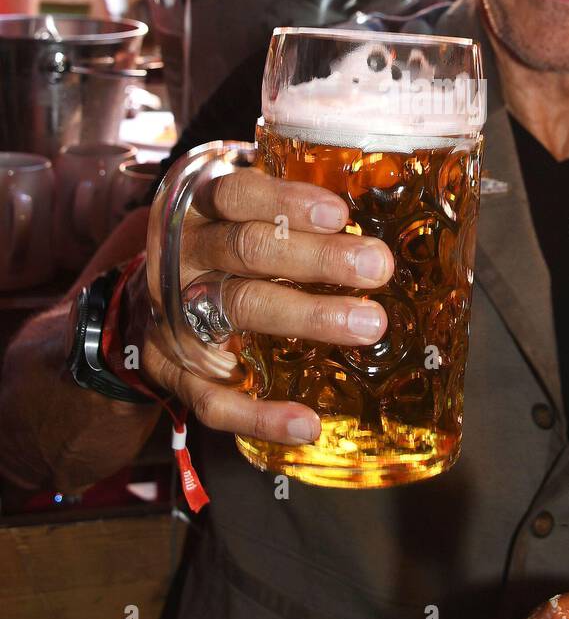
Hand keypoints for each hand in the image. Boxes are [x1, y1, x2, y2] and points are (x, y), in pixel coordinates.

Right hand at [131, 165, 393, 444]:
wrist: (140, 307)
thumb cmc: (216, 250)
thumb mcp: (235, 216)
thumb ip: (288, 213)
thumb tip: (377, 208)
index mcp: (196, 209)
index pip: (236, 194)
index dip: (285, 201)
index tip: (340, 214)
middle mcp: (179, 257)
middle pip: (246, 249)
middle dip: (316, 258)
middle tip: (377, 266)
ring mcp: (172, 314)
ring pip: (238, 308)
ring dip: (306, 316)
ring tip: (367, 325)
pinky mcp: (172, 370)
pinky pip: (212, 398)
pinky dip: (259, 415)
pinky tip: (306, 424)